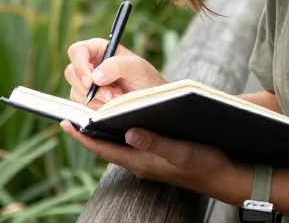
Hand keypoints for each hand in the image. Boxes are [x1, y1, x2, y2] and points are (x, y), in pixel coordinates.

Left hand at [61, 121, 247, 203]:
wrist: (224, 176)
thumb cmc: (205, 163)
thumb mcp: (180, 151)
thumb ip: (155, 143)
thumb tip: (128, 132)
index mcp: (140, 162)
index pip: (102, 149)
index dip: (82, 136)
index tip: (64, 121)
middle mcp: (140, 162)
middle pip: (106, 147)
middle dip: (88, 131)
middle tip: (73, 111)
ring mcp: (148, 161)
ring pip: (118, 145)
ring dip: (104, 130)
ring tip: (92, 111)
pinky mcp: (157, 157)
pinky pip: (131, 144)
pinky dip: (121, 131)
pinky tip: (125, 118)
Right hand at [65, 39, 166, 108]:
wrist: (150, 98)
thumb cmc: (145, 77)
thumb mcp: (136, 67)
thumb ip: (117, 66)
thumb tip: (95, 76)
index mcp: (98, 49)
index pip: (77, 51)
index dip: (79, 66)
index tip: (91, 81)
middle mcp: (89, 65)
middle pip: (71, 73)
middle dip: (89, 87)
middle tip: (112, 94)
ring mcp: (87, 84)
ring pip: (75, 92)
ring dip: (96, 99)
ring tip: (117, 98)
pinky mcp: (88, 100)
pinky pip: (82, 106)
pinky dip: (96, 107)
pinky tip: (111, 105)